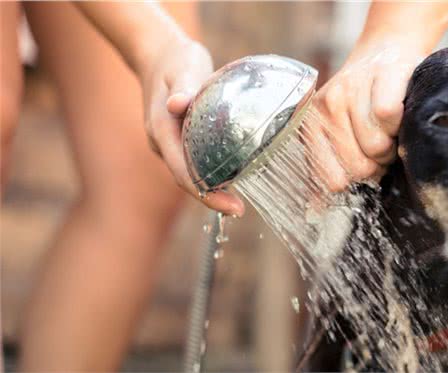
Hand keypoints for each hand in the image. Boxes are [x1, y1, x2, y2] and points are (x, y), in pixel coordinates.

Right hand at [140, 36, 244, 215]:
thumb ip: (183, 87)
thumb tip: (178, 104)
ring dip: (211, 188)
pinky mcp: (178, 139)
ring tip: (238, 200)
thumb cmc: (176, 59)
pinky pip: (193, 161)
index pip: (183, 172)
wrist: (158, 54)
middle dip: (211, 197)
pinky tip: (232, 176)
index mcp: (161, 130)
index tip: (231, 206)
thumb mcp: (183, 68)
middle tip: (239, 210)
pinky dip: (211, 172)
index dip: (205, 193)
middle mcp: (162, 142)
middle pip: (186, 179)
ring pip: (189, 173)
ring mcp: (168, 142)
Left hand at [310, 36, 424, 190]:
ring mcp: (351, 89)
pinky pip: (389, 117)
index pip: (333, 181)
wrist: (386, 54)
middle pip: (358, 167)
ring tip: (390, 130)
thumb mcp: (338, 137)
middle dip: (377, 164)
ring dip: (392, 145)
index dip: (357, 181)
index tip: (365, 166)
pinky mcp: (380, 76)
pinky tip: (399, 114)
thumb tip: (315, 213)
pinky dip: (400, 123)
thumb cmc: (364, 106)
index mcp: (311, 127)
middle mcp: (326, 107)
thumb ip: (327, 172)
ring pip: (375, 146)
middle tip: (381, 145)